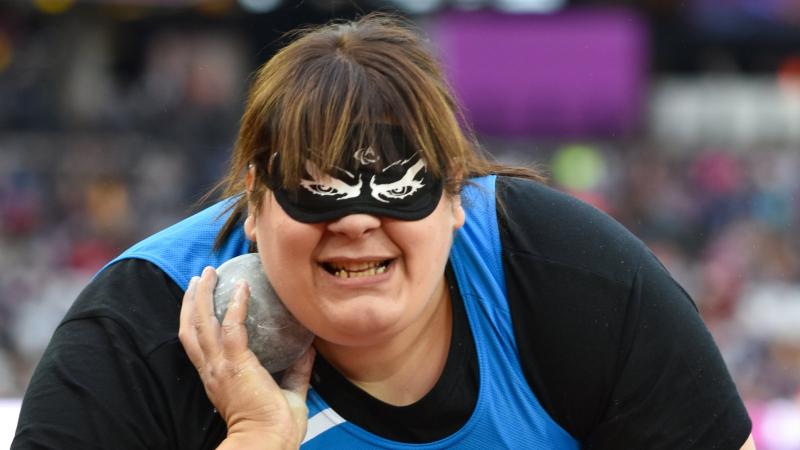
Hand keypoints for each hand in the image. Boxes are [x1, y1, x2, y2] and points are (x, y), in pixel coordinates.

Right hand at [179, 266, 314, 448]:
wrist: (268, 441)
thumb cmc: (277, 425)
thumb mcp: (288, 392)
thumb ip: (296, 370)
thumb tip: (310, 347)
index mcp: (218, 378)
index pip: (199, 345)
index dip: (197, 321)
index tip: (203, 301)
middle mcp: (212, 370)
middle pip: (191, 329)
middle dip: (192, 301)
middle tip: (200, 278)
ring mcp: (220, 366)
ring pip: (201, 323)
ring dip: (203, 295)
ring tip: (208, 274)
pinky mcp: (235, 363)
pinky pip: (231, 326)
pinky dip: (236, 304)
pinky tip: (243, 286)